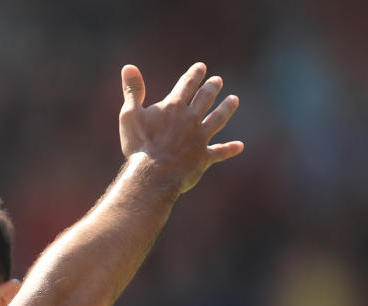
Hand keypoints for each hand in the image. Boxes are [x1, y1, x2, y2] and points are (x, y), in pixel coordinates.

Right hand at [118, 62, 242, 193]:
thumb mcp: (129, 115)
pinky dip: (229, 149)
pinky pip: (219, 152)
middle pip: (205, 98)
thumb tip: (128, 67)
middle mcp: (191, 119)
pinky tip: (239, 146)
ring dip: (226, 108)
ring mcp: (199, 138)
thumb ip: (132, 91)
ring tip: (234, 100)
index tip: (201, 67)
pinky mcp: (203, 157)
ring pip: (217, 119)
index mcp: (173, 107)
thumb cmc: (139, 145)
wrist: (153, 175)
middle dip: (212, 88)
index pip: (187, 85)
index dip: (194, 75)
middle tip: (218, 81)